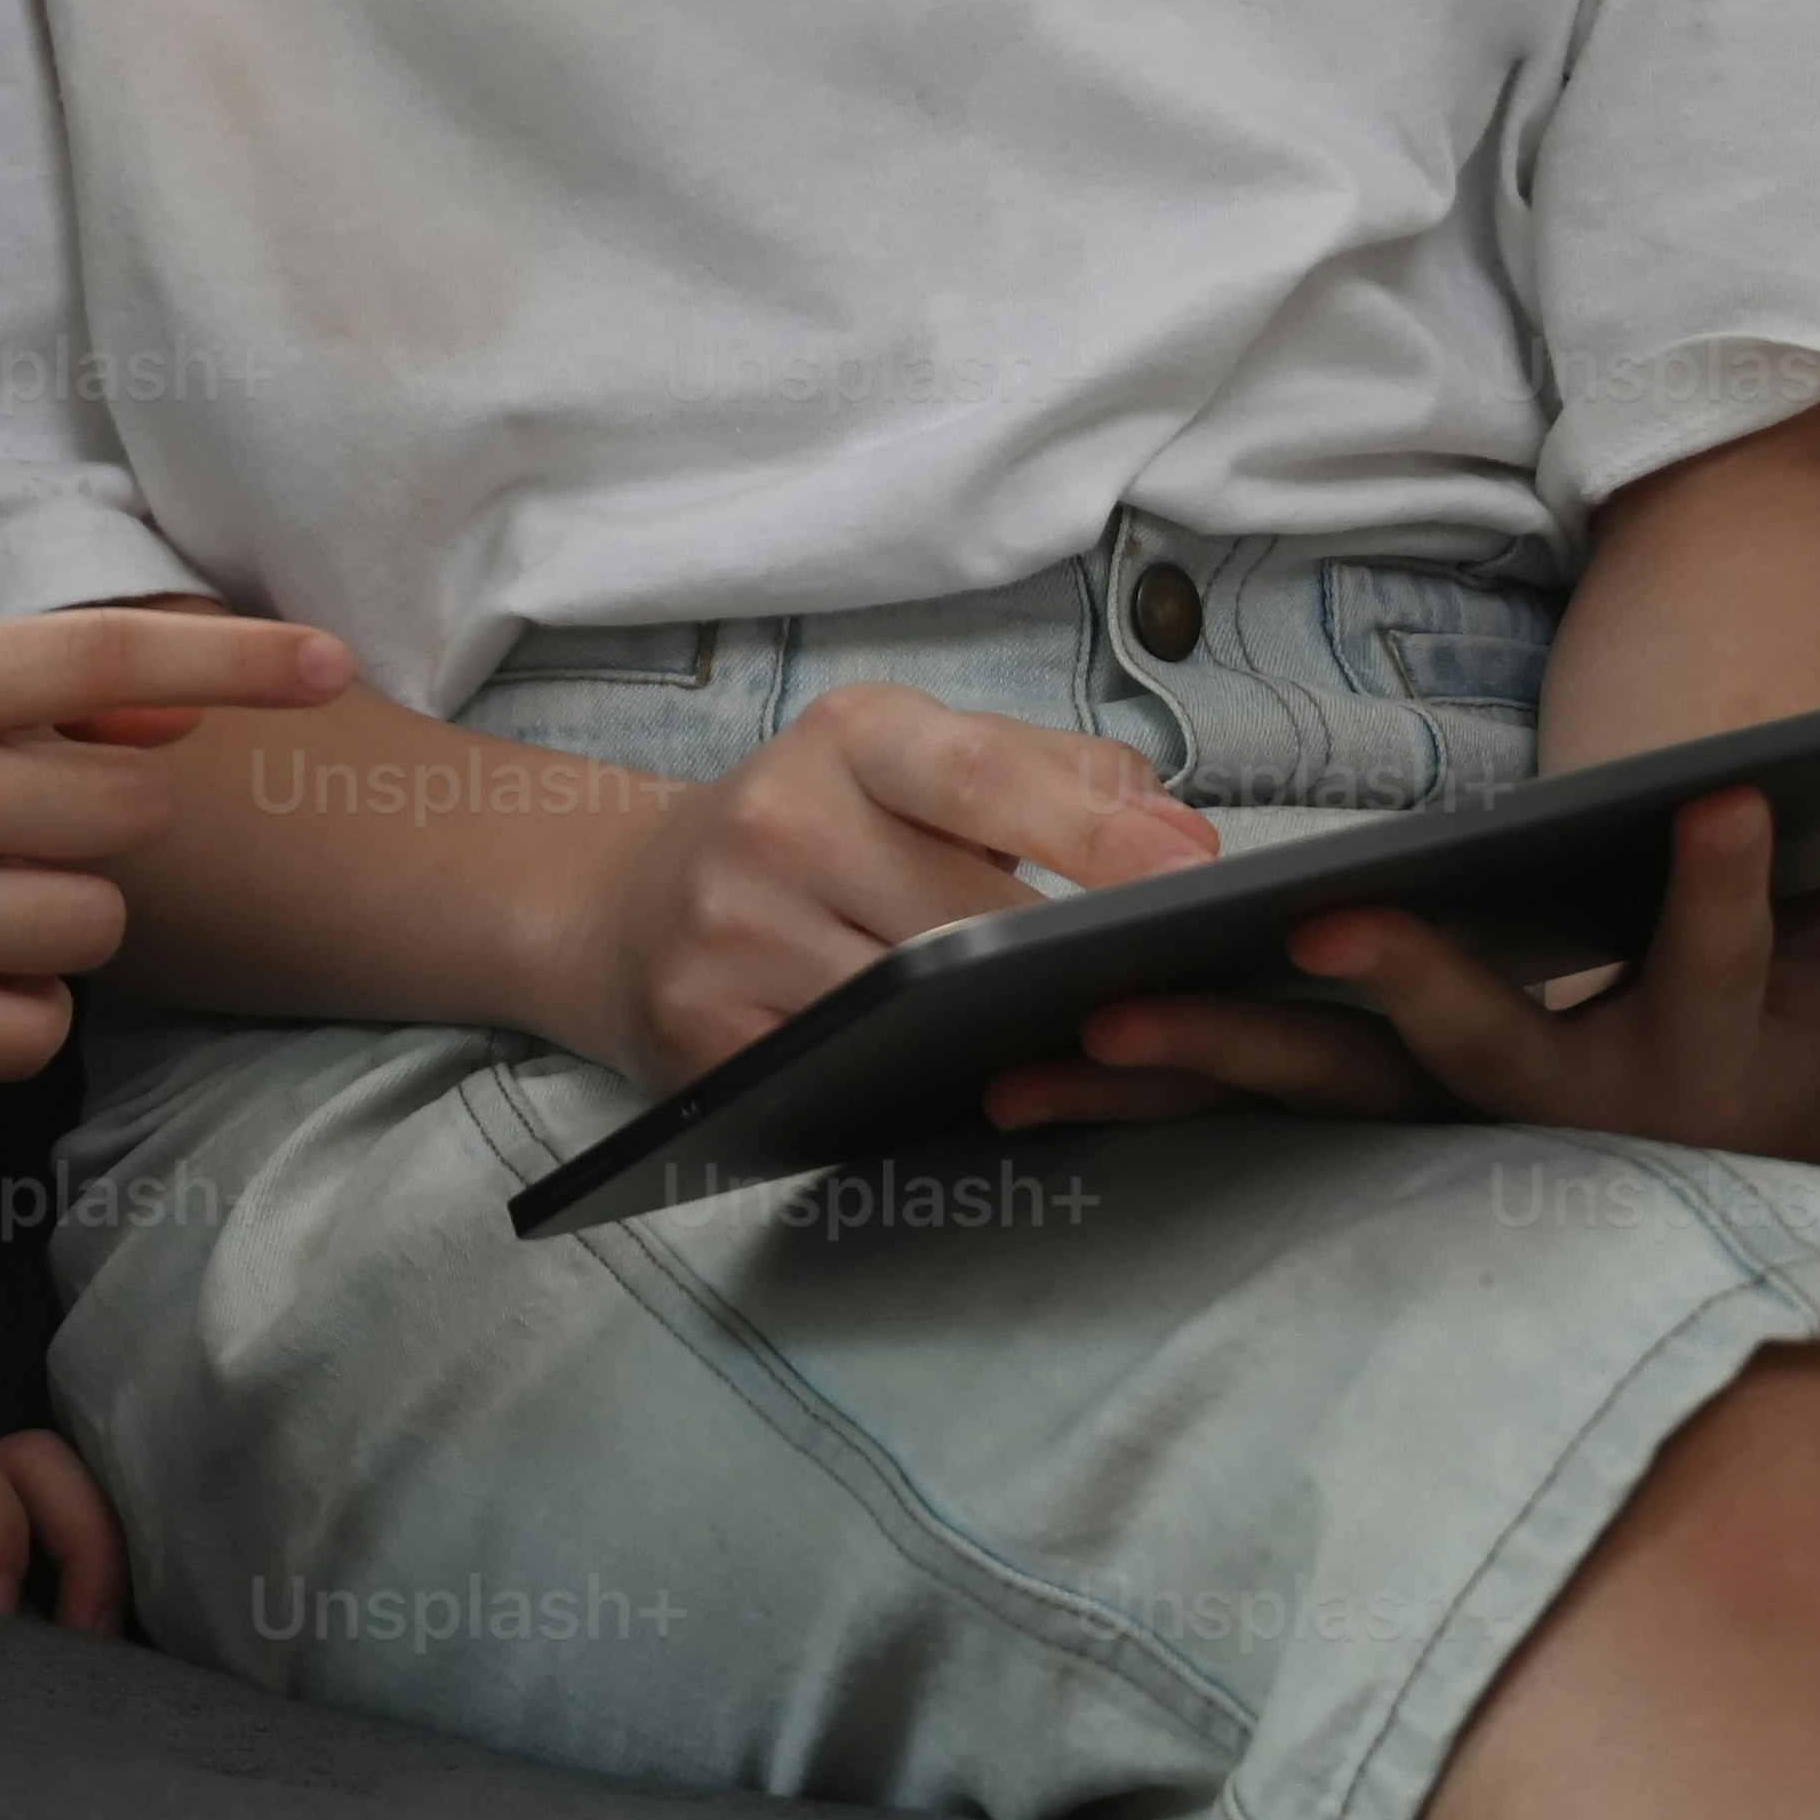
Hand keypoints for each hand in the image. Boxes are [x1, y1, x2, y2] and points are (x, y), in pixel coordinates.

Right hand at [0, 607, 354, 1077]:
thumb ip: (22, 689)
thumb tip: (181, 720)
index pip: (105, 657)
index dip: (235, 660)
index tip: (338, 662)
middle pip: (129, 814)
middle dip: (106, 818)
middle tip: (15, 820)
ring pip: (93, 929)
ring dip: (59, 916)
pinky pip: (36, 1033)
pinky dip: (21, 1008)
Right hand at [548, 678, 1226, 1090]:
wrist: (623, 904)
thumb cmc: (811, 829)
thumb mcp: (912, 763)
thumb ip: (1054, 778)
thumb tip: (1186, 838)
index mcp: (848, 737)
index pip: (982, 773)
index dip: (1093, 828)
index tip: (1196, 873)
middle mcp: (777, 821)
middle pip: (966, 917)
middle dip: (1064, 963)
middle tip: (1160, 991)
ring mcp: (731, 935)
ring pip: (914, 1011)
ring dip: (1000, 1034)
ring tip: (1073, 1040)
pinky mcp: (702, 1036)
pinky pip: (848, 1077)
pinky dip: (914, 1082)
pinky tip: (959, 1083)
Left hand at [979, 747, 1819, 1162]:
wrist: (1702, 1259)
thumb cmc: (1782, 1074)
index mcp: (1701, 1038)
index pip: (1726, 933)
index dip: (1721, 872)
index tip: (1705, 789)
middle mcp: (1565, 1102)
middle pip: (1484, 1033)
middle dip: (1410, 972)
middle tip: (1324, 906)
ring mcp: (1443, 1137)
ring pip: (1316, 1089)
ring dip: (1200, 1052)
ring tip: (1086, 1014)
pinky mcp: (1344, 1147)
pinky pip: (1218, 1117)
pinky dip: (1118, 1097)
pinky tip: (1006, 1079)